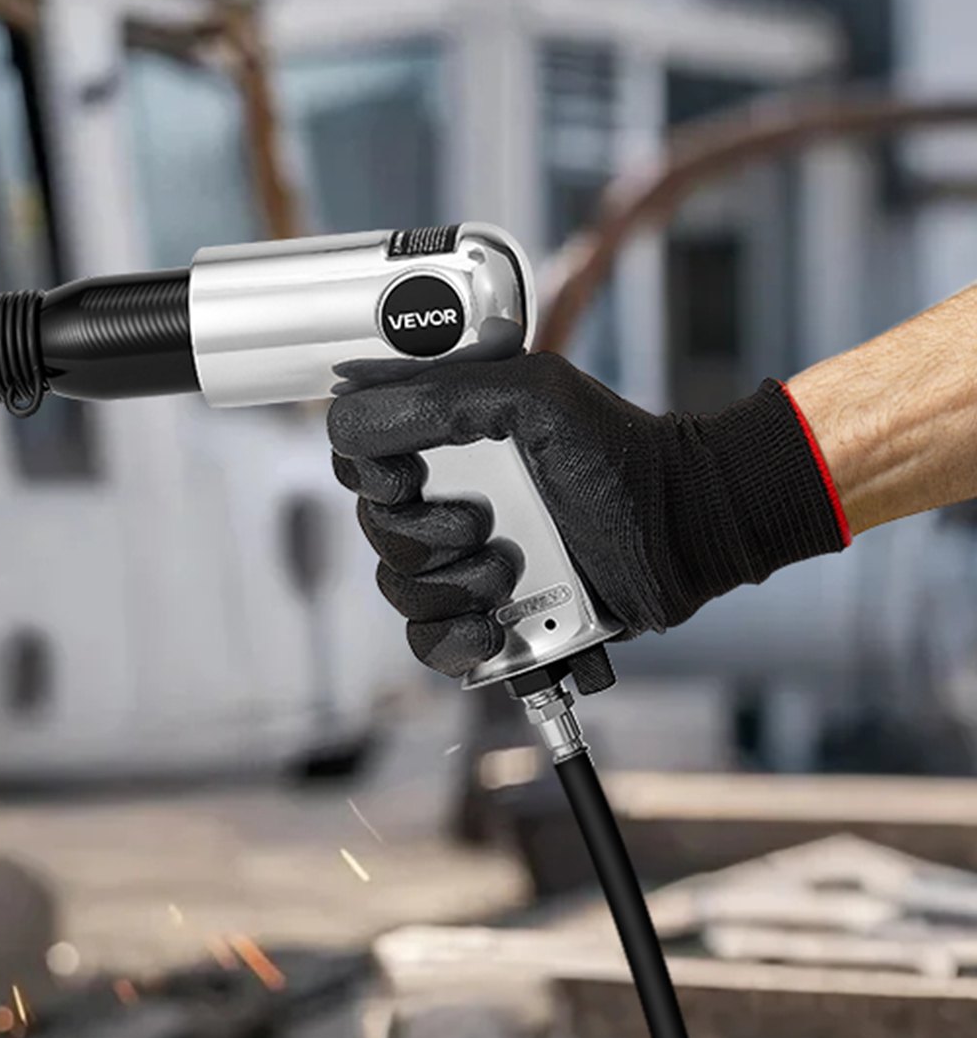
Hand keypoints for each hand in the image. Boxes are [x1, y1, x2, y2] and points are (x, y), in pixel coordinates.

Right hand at [327, 353, 848, 677]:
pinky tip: (495, 622)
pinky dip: (455, 637)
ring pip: (399, 587)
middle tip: (483, 523)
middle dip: (424, 533)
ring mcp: (464, 561)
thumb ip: (441, 398)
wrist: (685, 529)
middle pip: (374, 528)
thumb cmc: (620, 453)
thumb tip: (353, 422)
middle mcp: (446, 498)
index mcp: (445, 441)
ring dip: (453, 583)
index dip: (370, 471)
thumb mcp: (531, 395)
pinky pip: (428, 642)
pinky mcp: (486, 616)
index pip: (357, 456)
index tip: (410, 476)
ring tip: (511, 567)